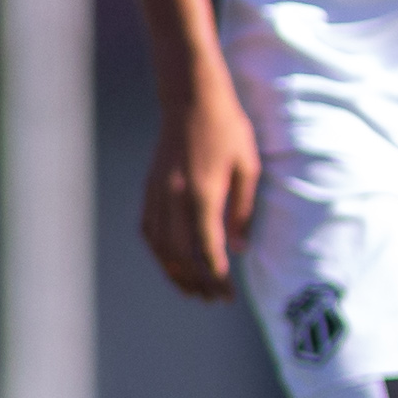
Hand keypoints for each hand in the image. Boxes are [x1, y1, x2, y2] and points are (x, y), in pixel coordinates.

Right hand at [140, 75, 258, 301]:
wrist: (190, 99)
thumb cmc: (226, 129)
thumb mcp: (248, 167)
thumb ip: (243, 211)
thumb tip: (239, 249)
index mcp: (202, 194)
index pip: (207, 250)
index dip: (217, 278)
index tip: (228, 296)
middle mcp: (175, 199)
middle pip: (180, 255)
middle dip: (196, 282)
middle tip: (212, 299)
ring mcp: (158, 194)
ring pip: (159, 246)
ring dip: (174, 273)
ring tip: (192, 291)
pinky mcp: (150, 188)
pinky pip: (149, 229)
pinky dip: (159, 252)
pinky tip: (171, 262)